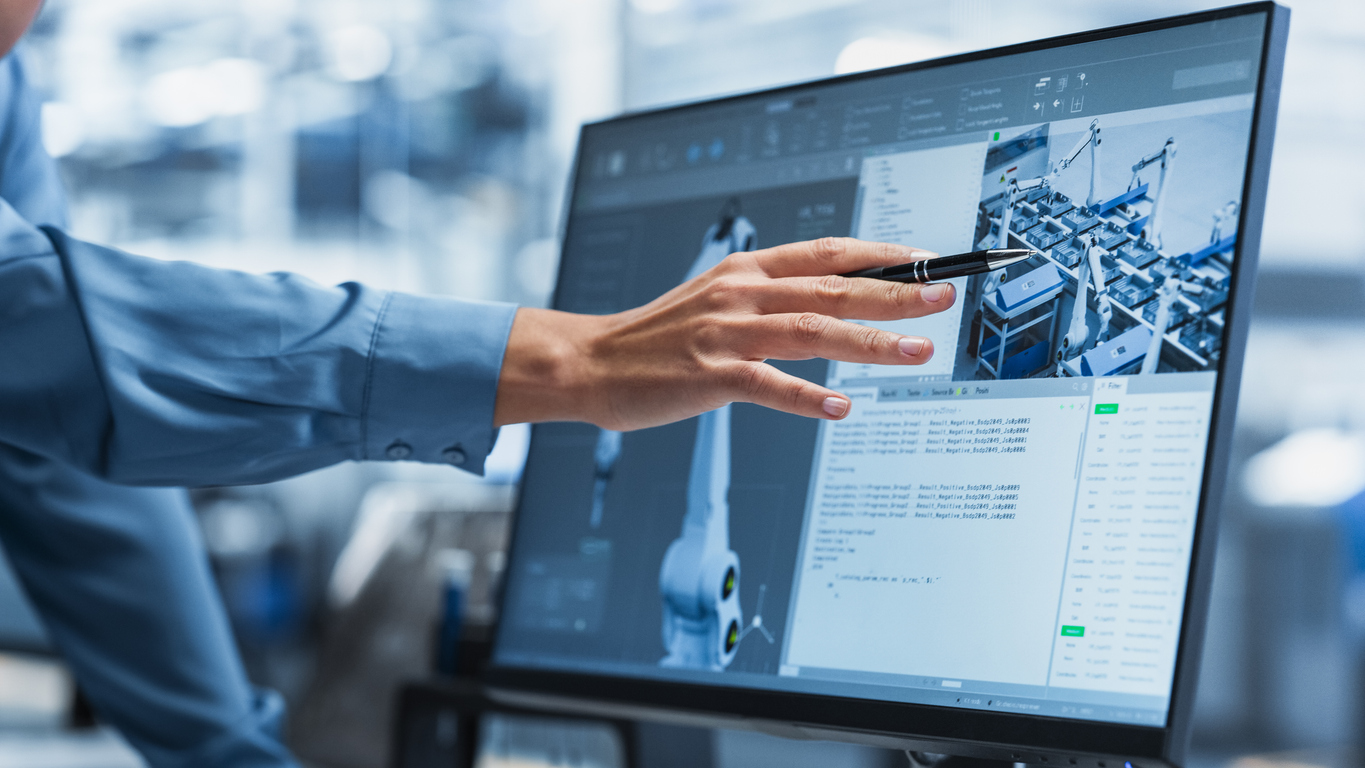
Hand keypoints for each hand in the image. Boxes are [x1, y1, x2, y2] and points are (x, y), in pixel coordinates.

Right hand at [493, 237, 955, 430]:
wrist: (591, 362)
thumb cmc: (658, 337)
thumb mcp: (716, 298)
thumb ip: (771, 296)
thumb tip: (836, 299)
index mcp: (746, 271)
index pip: (828, 253)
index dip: (882, 256)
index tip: (927, 263)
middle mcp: (740, 294)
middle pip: (833, 289)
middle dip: (895, 294)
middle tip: (942, 298)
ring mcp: (725, 333)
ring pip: (813, 331)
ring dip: (870, 344)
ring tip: (915, 353)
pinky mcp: (708, 375)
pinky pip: (769, 385)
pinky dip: (808, 397)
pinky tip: (841, 408)